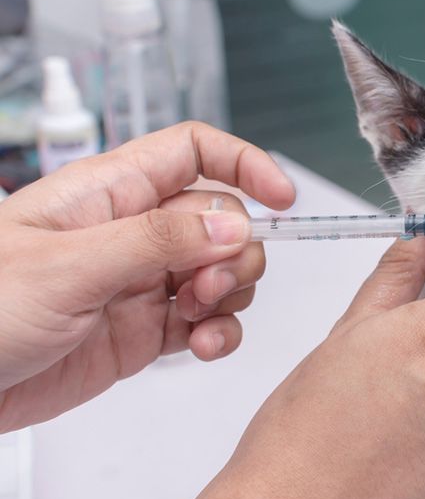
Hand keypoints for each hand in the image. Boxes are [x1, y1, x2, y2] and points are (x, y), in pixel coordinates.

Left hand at [0, 122, 294, 430]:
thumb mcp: (68, 267)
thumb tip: (236, 227)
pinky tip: (203, 346)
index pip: (193, 152)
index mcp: (110, 194)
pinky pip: (207, 322)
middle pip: (222, 220)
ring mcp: (142, 282)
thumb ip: (156, 242)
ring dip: (230, 295)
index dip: (244, 164)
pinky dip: (219, 334)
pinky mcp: (145, 332)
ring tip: (197, 319)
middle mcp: (134, 232)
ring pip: (224, 271)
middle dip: (235, 252)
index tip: (282, 198)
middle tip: (206, 285)